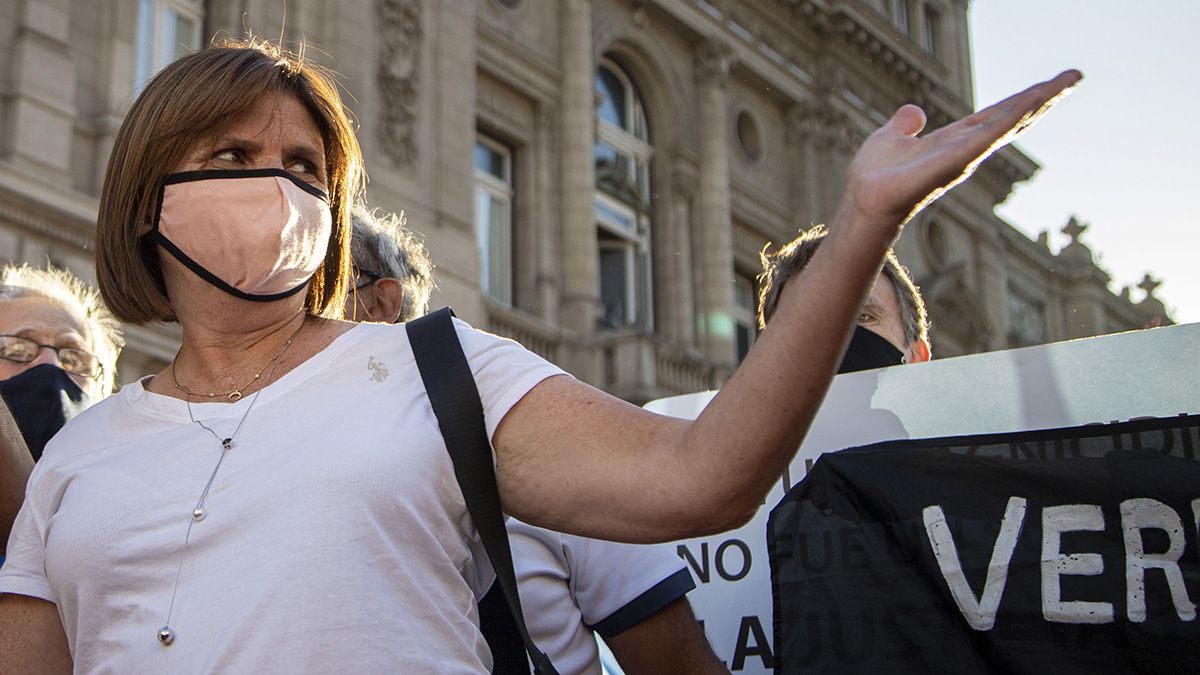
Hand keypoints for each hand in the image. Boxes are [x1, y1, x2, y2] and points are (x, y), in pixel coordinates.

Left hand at [840, 70, 1082, 230]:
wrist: (864, 199)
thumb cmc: (875, 177)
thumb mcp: (890, 138)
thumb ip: (905, 125)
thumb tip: (914, 111)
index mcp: (954, 140)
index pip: (995, 115)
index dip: (1021, 99)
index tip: (1050, 84)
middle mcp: (966, 148)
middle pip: (1011, 117)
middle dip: (1043, 97)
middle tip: (1075, 77)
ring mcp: (964, 156)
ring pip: (1008, 123)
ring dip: (1037, 102)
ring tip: (1066, 82)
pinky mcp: (955, 161)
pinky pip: (988, 136)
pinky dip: (1010, 120)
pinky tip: (1033, 102)